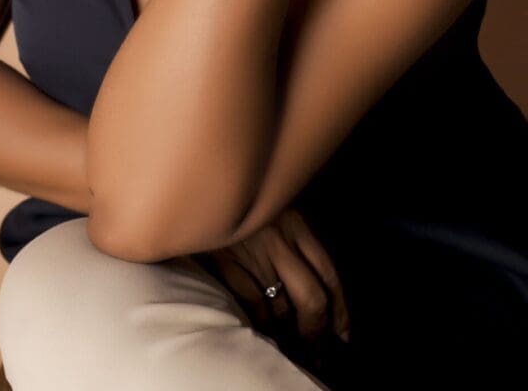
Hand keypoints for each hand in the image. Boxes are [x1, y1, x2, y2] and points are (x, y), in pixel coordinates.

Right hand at [195, 207, 350, 348]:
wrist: (196, 189)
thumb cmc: (238, 209)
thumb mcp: (274, 217)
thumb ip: (294, 245)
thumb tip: (319, 299)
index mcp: (295, 223)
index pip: (328, 274)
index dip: (339, 310)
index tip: (341, 334)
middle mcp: (278, 237)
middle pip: (312, 297)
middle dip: (315, 330)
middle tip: (313, 348)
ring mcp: (252, 251)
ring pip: (282, 307)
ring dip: (286, 333)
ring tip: (288, 346)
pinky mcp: (225, 261)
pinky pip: (254, 304)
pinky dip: (262, 324)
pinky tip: (263, 332)